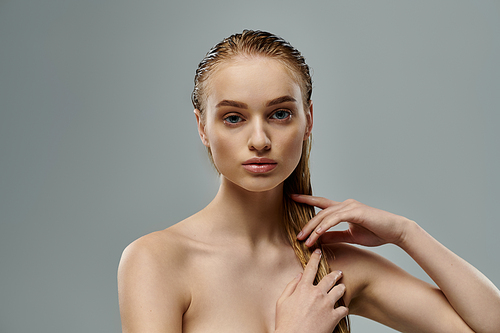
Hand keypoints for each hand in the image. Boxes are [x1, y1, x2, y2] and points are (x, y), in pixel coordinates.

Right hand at [275, 249, 347, 332]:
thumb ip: (291, 286)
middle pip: (330, 278)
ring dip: (341, 288)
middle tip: (339, 272)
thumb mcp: (282, 302)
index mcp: (303, 289)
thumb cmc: (285, 324)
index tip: (318, 252)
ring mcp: (327, 305)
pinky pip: (344, 309)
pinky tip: (341, 310)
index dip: (315, 258)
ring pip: (340, 290)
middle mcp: (317, 294)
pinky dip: (343, 309)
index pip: (311, 268)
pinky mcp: (334, 317)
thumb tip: (299, 275)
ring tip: (342, 288)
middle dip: (336, 273)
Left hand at [292, 195, 410, 247]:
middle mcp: (345, 204)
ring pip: (325, 215)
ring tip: (305, 240)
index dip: (306, 200)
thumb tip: (319, 238)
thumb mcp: (350, 236)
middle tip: (298, 236)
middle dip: (307, 224)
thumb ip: (334, 236)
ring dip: (313, 228)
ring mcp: (350, 206)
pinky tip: (317, 234)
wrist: (395, 231)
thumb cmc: (376, 233)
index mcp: (344, 209)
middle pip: (319, 212)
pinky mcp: (355, 211)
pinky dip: (325, 226)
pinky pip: (335, 219)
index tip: (292, 198)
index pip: (321, 203)